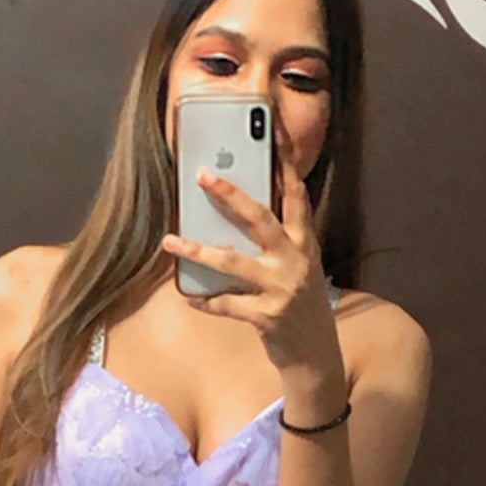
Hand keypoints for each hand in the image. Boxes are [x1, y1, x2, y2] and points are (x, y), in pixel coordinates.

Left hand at [161, 114, 342, 378]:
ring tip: (170, 241)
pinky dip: (205, 300)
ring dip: (198, 251)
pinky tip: (188, 296)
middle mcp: (295, 260)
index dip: (284, 161)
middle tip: (202, 175)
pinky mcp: (267, 316)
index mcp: (304, 242)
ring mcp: (281, 288)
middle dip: (231, 195)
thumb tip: (236, 214)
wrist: (315, 356)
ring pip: (233, 263)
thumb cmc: (298, 305)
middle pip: (261, 218)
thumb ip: (276, 241)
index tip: (271, 129)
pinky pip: (227, 304)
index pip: (295, 194)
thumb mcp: (297, 267)